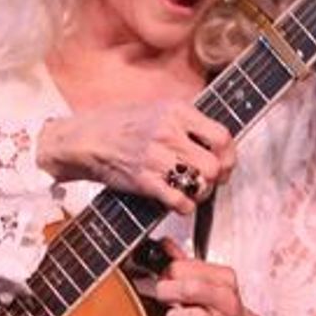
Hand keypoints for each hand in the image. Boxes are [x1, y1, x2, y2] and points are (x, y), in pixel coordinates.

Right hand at [37, 100, 234, 214]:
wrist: (86, 139)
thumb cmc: (122, 124)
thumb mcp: (158, 108)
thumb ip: (187, 122)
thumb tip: (219, 141)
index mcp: (177, 111)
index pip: (222, 136)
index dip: (229, 155)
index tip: (224, 163)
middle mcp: (169, 133)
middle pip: (214, 165)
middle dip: (216, 178)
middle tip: (207, 180)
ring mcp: (156, 158)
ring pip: (200, 184)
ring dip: (200, 192)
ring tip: (191, 190)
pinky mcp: (143, 181)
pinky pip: (180, 201)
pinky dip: (184, 206)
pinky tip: (177, 200)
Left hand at [154, 240, 260, 315]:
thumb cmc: (219, 312)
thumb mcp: (204, 284)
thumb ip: (183, 264)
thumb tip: (164, 244)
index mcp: (223, 279)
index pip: (181, 267)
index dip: (165, 275)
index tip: (163, 281)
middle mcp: (228, 301)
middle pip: (191, 288)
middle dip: (167, 293)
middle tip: (163, 299)